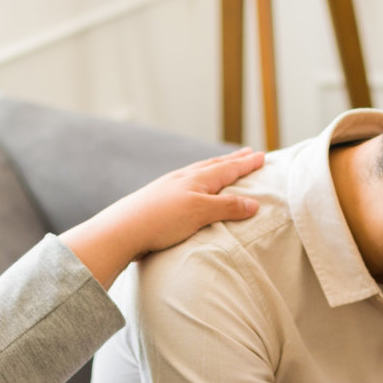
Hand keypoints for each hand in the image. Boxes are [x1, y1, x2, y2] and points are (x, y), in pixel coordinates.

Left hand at [97, 147, 265, 254]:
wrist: (121, 230)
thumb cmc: (162, 221)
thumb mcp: (200, 213)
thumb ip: (227, 207)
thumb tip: (254, 204)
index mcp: (196, 179)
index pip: (228, 168)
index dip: (246, 163)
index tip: (261, 155)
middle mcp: (183, 179)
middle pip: (213, 165)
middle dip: (232, 160)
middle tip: (247, 152)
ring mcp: (168, 187)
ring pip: (198, 172)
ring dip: (215, 168)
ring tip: (223, 165)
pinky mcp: (157, 200)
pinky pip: (186, 183)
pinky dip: (198, 180)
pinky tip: (192, 186)